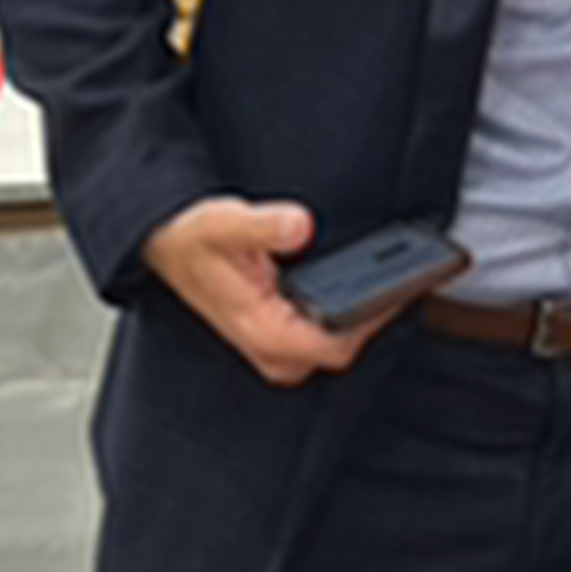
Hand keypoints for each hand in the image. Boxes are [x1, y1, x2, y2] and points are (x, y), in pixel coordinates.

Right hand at [141, 194, 385, 386]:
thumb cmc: (191, 240)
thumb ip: (262, 226)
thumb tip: (299, 225)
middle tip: (405, 279)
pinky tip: (357, 287)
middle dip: (372, 318)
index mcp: (261, 330)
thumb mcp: (223, 224)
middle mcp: (269, 347)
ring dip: (358, 318)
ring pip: (333, 345)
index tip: (400, 290)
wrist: (165, 245)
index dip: (372, 319)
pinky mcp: (276, 334)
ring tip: (388, 280)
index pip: (335, 344)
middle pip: (341, 348)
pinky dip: (342, 315)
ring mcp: (273, 345)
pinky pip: (322, 335)